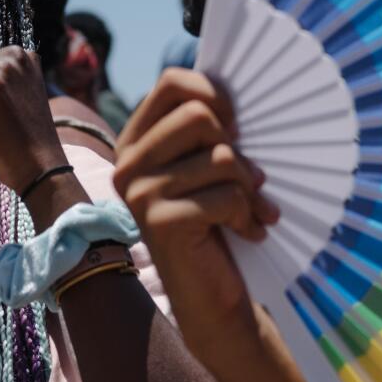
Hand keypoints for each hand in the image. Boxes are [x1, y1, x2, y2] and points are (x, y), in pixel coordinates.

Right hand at [113, 70, 277, 321]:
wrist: (212, 298)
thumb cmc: (216, 226)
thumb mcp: (207, 169)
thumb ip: (208, 132)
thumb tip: (236, 92)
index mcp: (136, 142)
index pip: (173, 83)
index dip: (215, 94)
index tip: (237, 127)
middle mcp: (128, 164)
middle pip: (200, 116)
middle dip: (238, 150)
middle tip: (249, 181)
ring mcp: (139, 193)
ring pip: (220, 157)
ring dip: (250, 188)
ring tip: (253, 212)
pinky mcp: (160, 222)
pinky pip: (227, 196)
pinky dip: (248, 216)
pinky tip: (247, 233)